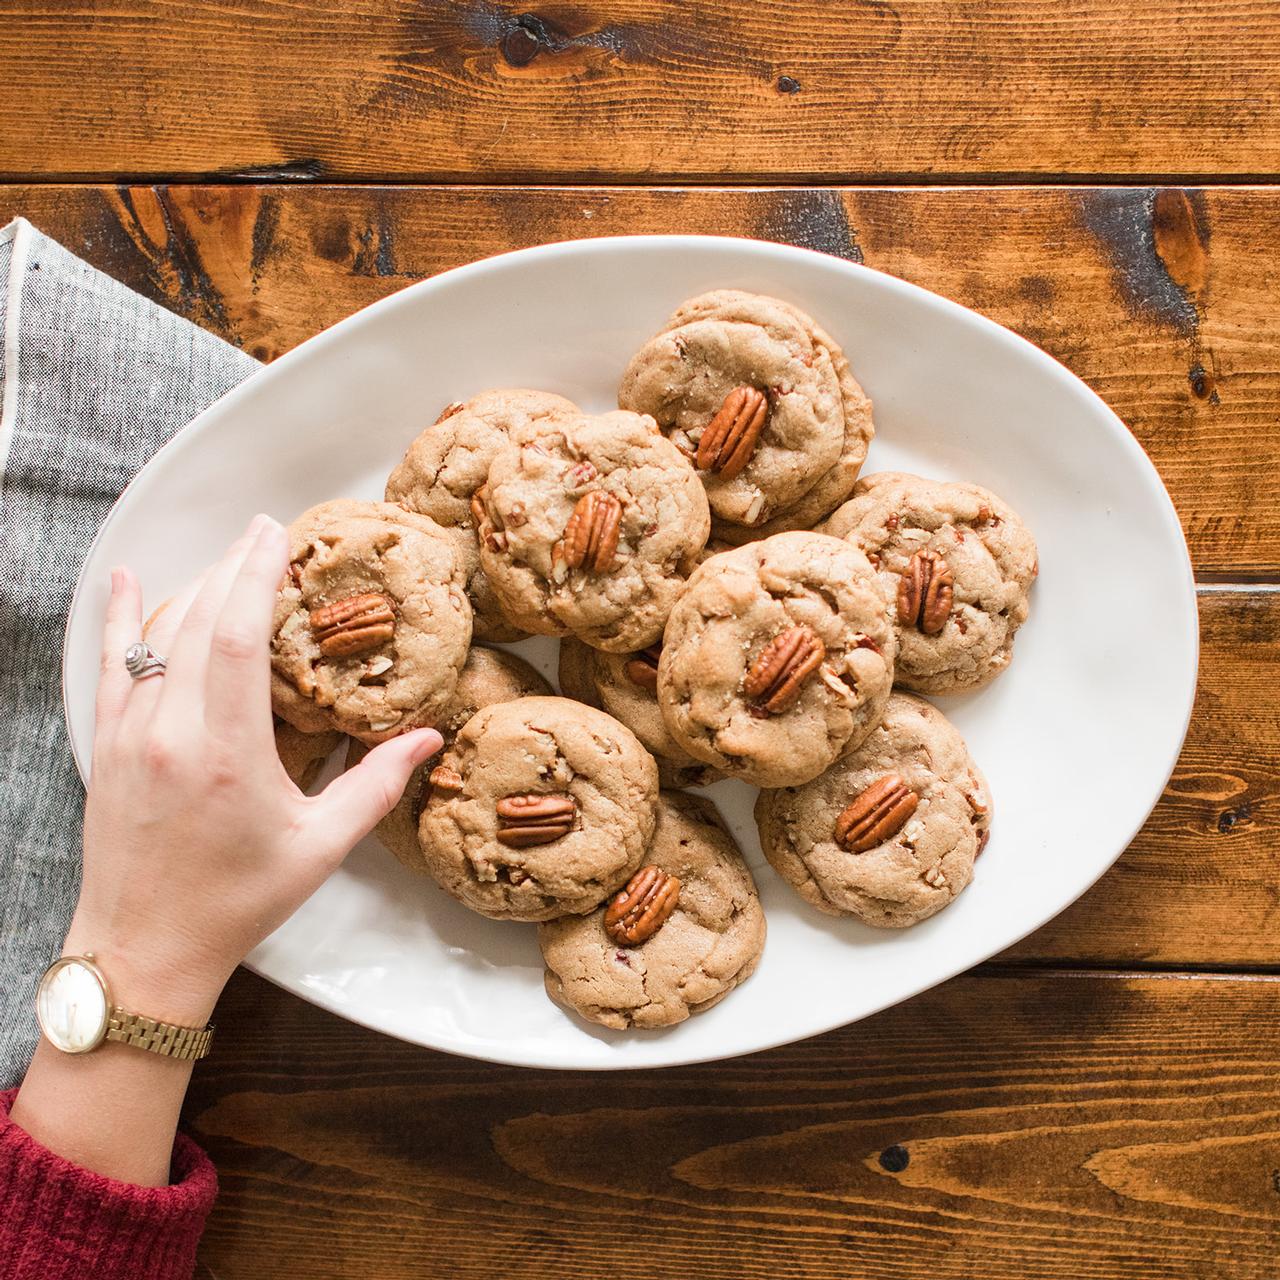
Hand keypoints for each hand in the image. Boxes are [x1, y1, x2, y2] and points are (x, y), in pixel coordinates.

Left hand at [65, 514, 442, 1023]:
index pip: (240, 636)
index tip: (276, 536)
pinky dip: (120, 618)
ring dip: (195, 588)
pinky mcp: (109, 746)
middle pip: (200, 620)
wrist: (143, 950)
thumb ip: (375, 787)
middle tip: (265, 532)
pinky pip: (111, 665)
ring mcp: (131, 735)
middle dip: (233, 567)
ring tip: (229, 558)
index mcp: (226, 752)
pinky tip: (125, 580)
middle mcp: (170, 731)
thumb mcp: (319, 849)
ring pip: (158, 636)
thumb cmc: (236, 903)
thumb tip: (427, 739)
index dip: (258, 575)